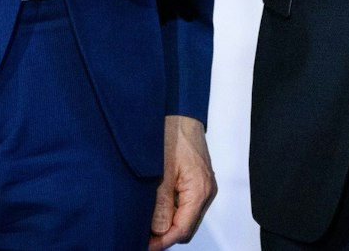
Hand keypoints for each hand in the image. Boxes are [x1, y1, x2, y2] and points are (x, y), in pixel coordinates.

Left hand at [148, 115, 214, 248]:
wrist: (180, 111)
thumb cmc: (173, 134)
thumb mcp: (161, 171)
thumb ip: (161, 204)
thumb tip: (159, 231)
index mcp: (200, 190)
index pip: (182, 229)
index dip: (162, 241)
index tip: (144, 245)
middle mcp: (206, 191)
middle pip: (186, 227)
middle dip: (165, 234)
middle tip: (142, 236)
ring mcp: (202, 186)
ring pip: (186, 217)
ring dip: (167, 222)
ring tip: (146, 222)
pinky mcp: (196, 180)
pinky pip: (185, 204)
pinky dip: (171, 210)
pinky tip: (156, 206)